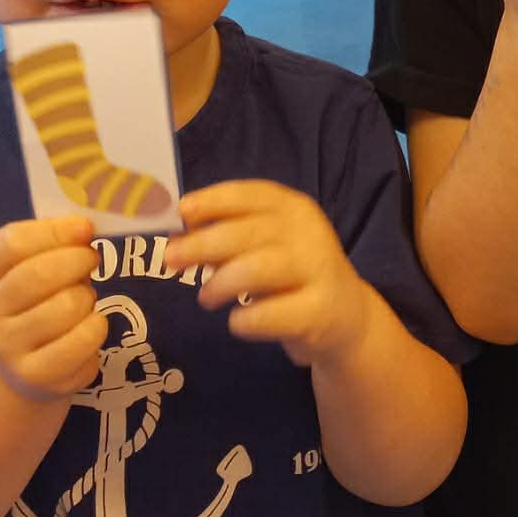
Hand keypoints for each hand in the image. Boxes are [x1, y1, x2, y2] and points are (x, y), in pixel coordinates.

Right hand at [0, 214, 105, 401]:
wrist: (22, 369)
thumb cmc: (35, 303)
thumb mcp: (31, 269)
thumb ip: (52, 244)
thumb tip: (83, 227)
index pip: (10, 244)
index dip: (53, 231)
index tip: (84, 227)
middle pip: (38, 275)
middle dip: (77, 260)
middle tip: (91, 258)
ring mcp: (8, 349)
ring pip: (67, 306)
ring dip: (88, 296)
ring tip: (82, 300)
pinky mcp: (37, 376)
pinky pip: (84, 339)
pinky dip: (98, 326)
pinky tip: (89, 325)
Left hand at [168, 181, 374, 368]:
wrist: (346, 317)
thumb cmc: (293, 275)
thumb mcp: (268, 244)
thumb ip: (230, 235)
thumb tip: (177, 236)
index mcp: (294, 208)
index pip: (250, 195)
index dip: (213, 200)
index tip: (181, 211)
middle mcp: (309, 234)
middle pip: (246, 233)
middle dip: (201, 245)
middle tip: (171, 259)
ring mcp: (318, 272)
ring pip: (255, 271)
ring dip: (220, 284)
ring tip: (206, 298)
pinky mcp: (318, 312)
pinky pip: (266, 315)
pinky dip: (242, 320)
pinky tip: (238, 321)